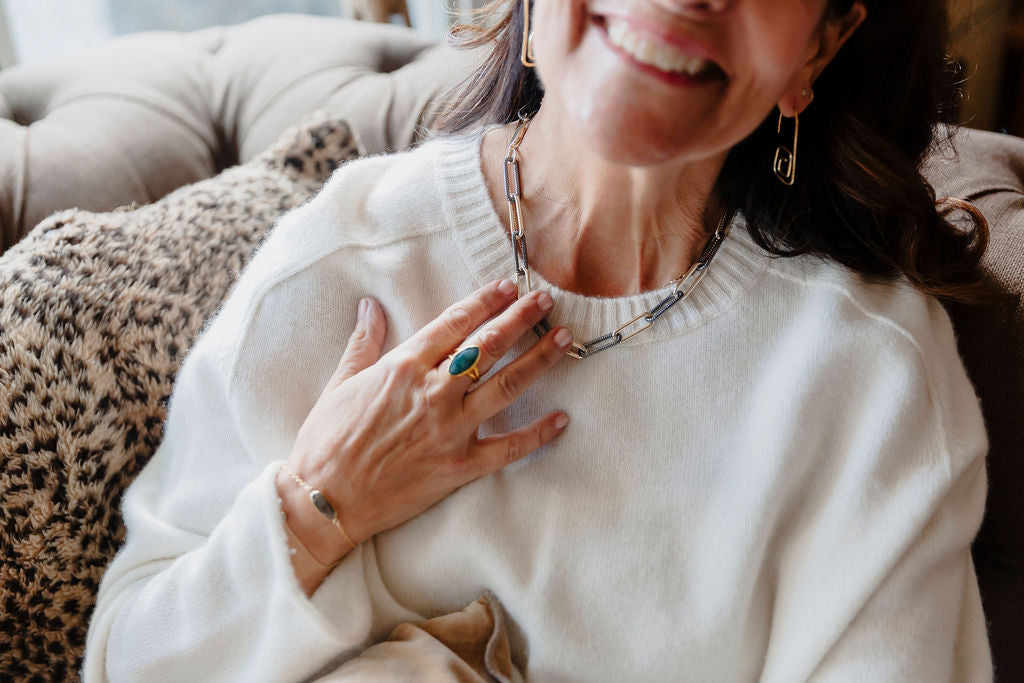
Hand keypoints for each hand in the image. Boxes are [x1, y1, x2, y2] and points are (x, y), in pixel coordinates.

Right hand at [277, 279, 571, 570]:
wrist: (324, 501)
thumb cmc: (326, 441)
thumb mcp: (340, 383)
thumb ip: (363, 342)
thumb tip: (370, 306)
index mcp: (402, 367)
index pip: (454, 324)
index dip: (484, 301)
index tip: (507, 286)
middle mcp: (432, 393)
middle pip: (487, 346)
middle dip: (520, 319)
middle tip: (546, 300)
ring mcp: (450, 430)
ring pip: (505, 386)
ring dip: (538, 360)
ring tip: (563, 339)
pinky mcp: (459, 467)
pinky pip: (508, 448)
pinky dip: (537, 434)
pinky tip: (561, 419)